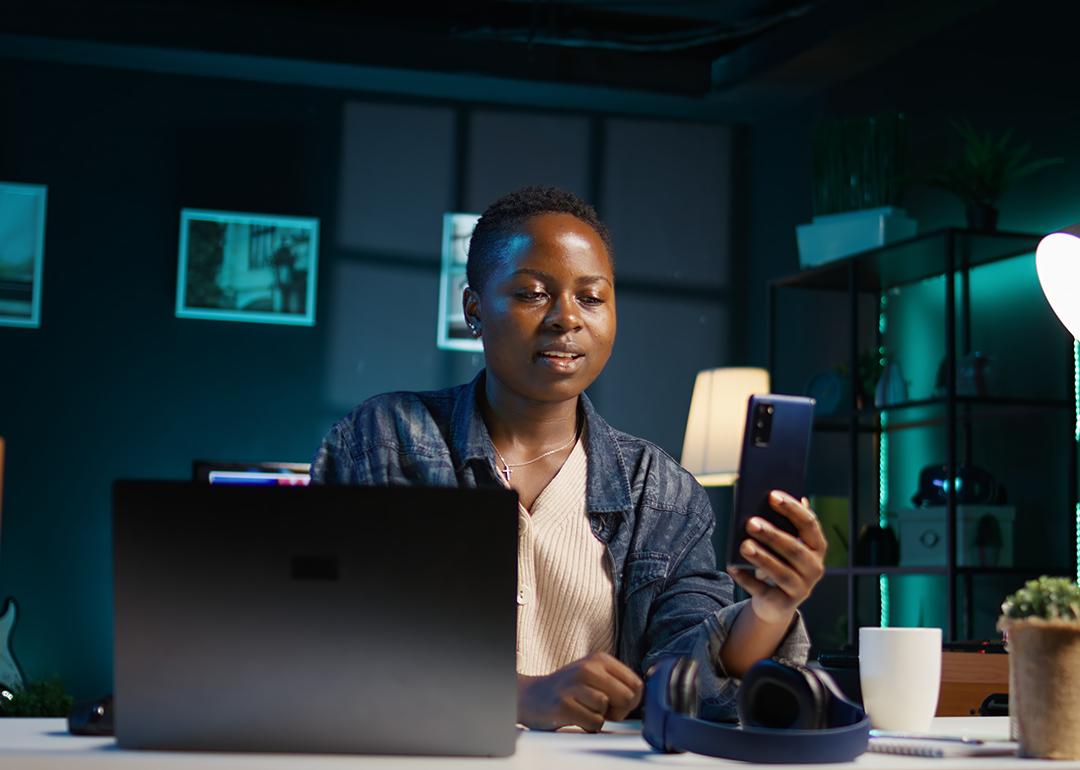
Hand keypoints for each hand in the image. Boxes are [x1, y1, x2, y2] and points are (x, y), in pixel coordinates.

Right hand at [517, 652, 642, 731]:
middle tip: (603, 710)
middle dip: (619, 711)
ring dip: (599, 717)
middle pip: (627, 697)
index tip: (617, 703)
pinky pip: (594, 723)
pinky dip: (589, 726)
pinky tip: (577, 717)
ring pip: (608, 710)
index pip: (636, 683)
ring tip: (584, 709)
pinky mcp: (564, 704)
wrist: (533, 696)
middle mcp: (588, 668)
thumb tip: (642, 696)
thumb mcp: (594, 675)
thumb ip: (618, 682)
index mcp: (600, 659)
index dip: (632, 700)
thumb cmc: (569, 689)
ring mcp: (575, 685)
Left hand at [728, 491, 826, 624]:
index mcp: (817, 546)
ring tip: (744, 545)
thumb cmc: (779, 560)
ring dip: (762, 558)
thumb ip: (781, 522)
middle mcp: (814, 568)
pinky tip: (732, 567)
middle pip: (795, 550)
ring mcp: (801, 589)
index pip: (809, 524)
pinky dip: (746, 579)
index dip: (792, 509)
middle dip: (772, 535)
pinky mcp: (783, 604)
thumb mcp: (784, 542)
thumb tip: (769, 495)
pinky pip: (763, 591)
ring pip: (781, 572)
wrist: (776, 601)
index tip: (772, 495)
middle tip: (751, 522)